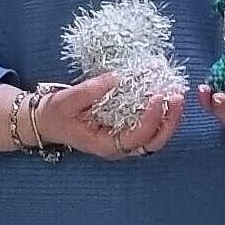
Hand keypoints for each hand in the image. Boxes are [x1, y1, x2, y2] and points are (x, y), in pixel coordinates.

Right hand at [36, 71, 184, 160]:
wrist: (47, 121)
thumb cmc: (56, 114)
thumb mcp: (68, 100)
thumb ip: (93, 90)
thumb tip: (119, 78)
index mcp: (105, 145)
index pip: (136, 138)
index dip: (151, 119)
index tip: (157, 97)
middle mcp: (119, 147)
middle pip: (153, 142)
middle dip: (169, 121)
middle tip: (177, 97)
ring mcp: (124, 139)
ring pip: (156, 137)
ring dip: (169, 118)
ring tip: (177, 95)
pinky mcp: (126, 129)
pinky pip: (150, 126)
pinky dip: (161, 114)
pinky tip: (167, 96)